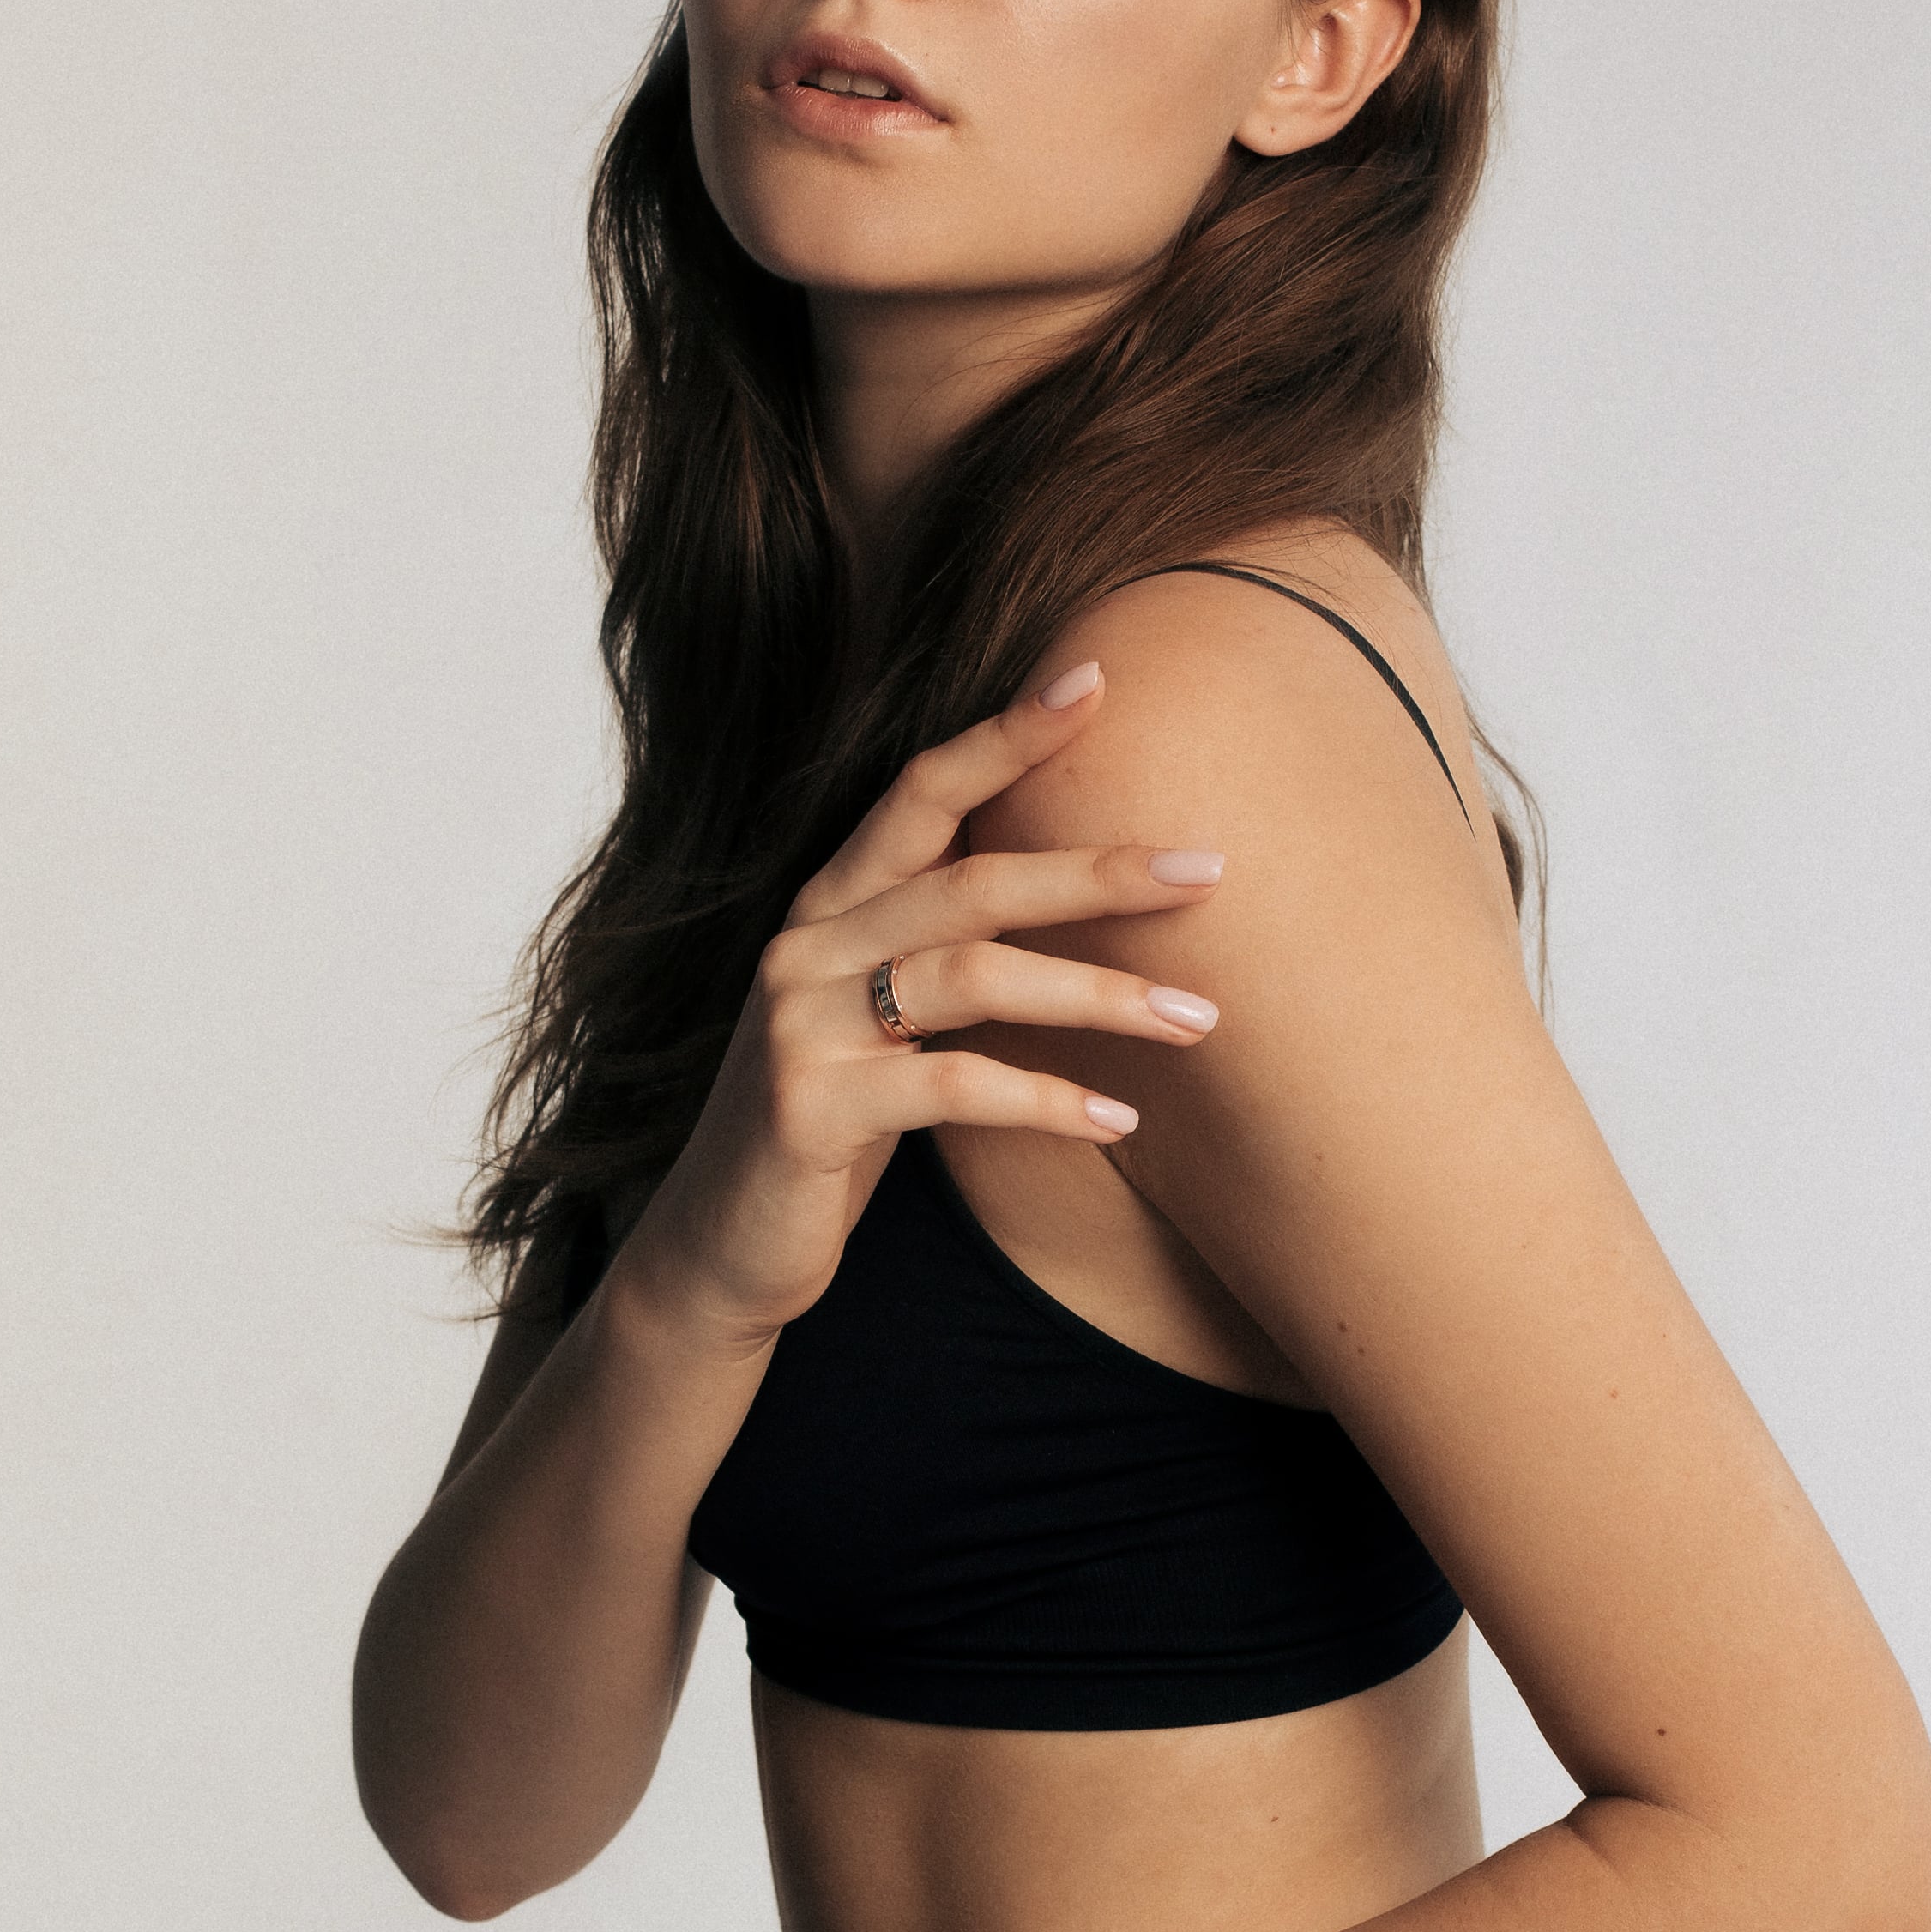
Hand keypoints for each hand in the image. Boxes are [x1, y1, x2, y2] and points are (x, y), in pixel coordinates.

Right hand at [614, 663, 1227, 1350]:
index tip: (1096, 680)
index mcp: (831, 908)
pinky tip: (1120, 1119)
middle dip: (1097, 871)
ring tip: (1197, 1020)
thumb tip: (1083, 901)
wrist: (721, 1251)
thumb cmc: (830, 1131)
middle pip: (971, 878)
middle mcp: (807, 945)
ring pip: (972, 975)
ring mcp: (797, 1023)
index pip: (920, 791)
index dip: (1005, 734)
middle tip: (1209, 871)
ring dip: (1099, 996)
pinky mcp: (807, 1107)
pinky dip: (1047, 1099)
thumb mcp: (885, 1026)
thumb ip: (946, 957)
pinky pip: (953, 1085)